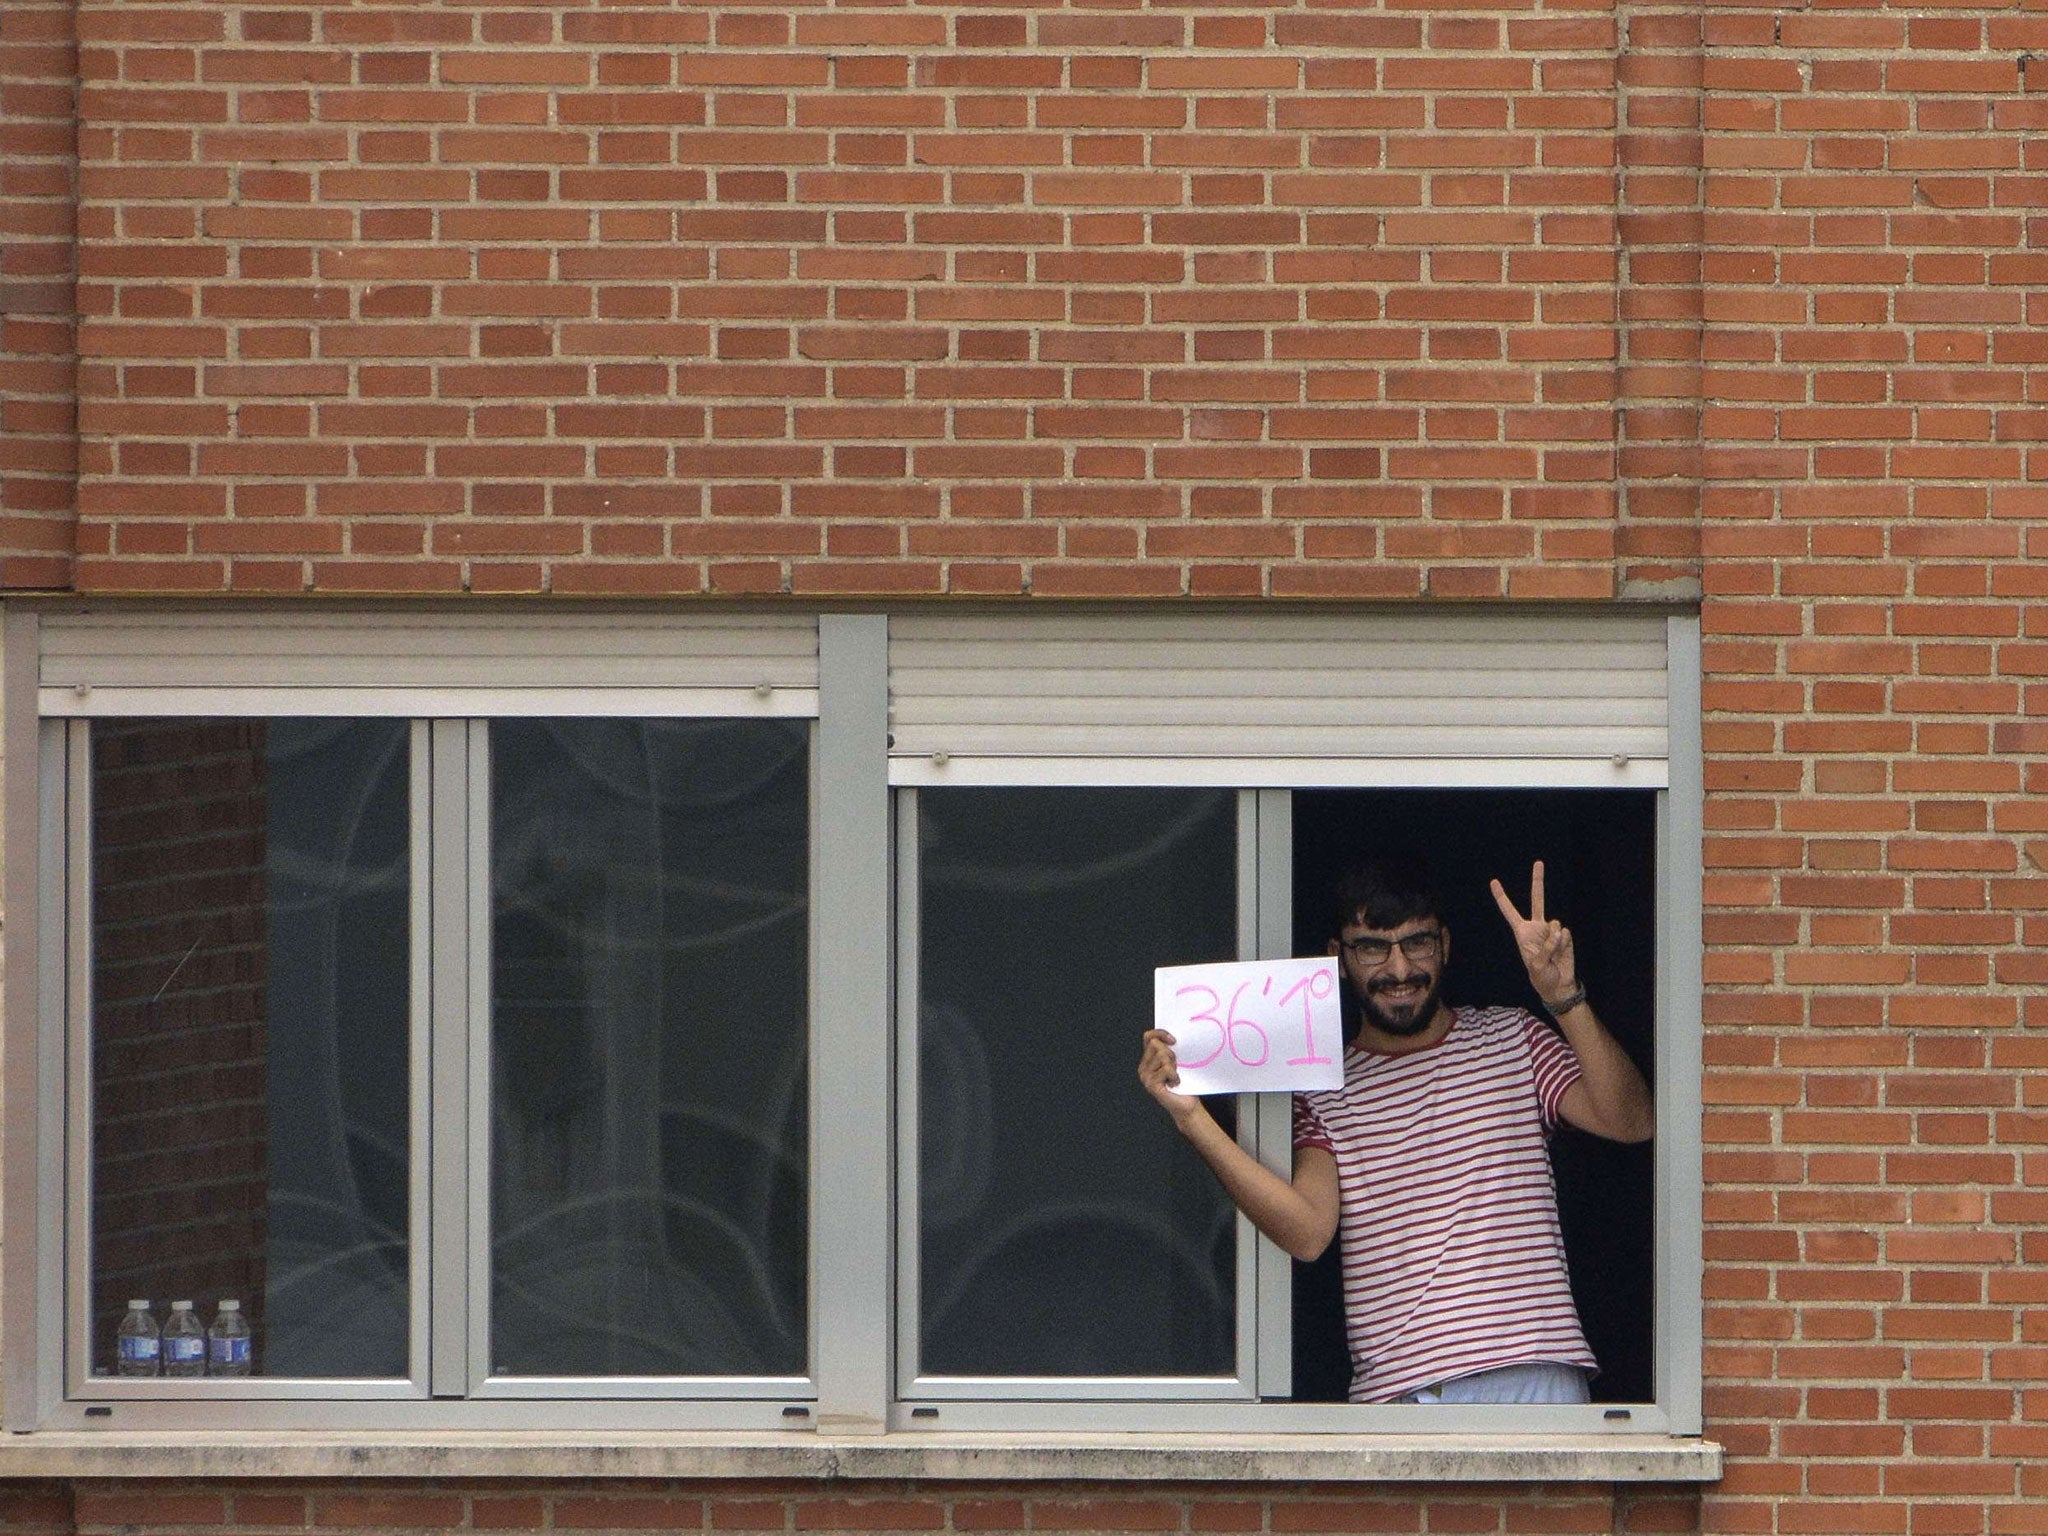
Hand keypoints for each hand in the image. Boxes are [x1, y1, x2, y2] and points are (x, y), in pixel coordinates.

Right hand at [1139, 1029, 1204, 1127]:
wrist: (1187, 1106)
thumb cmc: (1184, 1084)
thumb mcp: (1177, 1062)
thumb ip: (1171, 1050)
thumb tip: (1174, 1037)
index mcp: (1148, 1059)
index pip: (1149, 1036)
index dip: (1161, 1034)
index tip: (1174, 1040)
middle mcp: (1143, 1067)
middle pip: (1156, 1045)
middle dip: (1171, 1053)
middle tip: (1176, 1067)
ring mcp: (1145, 1077)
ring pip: (1162, 1056)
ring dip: (1174, 1066)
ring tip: (1176, 1076)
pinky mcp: (1151, 1085)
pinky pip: (1166, 1069)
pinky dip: (1175, 1076)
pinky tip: (1175, 1083)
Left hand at [1489, 860, 1576, 1004]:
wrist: (1559, 985)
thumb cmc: (1541, 977)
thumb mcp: (1535, 966)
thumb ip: (1545, 948)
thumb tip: (1558, 931)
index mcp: (1522, 933)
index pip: (1509, 911)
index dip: (1502, 897)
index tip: (1494, 882)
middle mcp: (1537, 927)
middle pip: (1538, 900)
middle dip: (1538, 880)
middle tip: (1538, 862)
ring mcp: (1552, 930)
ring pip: (1555, 925)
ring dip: (1554, 941)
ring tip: (1551, 955)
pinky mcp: (1565, 936)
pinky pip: (1565, 934)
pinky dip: (1563, 944)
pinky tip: (1561, 953)